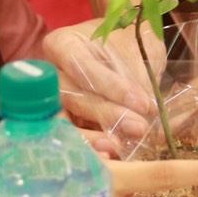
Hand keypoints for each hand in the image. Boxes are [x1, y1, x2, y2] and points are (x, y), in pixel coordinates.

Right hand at [44, 20, 160, 138]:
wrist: (129, 48)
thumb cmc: (130, 42)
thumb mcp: (137, 51)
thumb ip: (136, 79)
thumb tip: (145, 113)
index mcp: (63, 44)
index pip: (81, 66)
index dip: (110, 86)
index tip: (141, 102)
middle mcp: (52, 73)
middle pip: (73, 97)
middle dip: (108, 114)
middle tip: (139, 127)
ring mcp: (56, 100)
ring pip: (68, 121)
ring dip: (96, 136)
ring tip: (120, 146)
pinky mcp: (66, 121)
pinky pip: (74, 135)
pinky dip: (92, 145)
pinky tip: (110, 154)